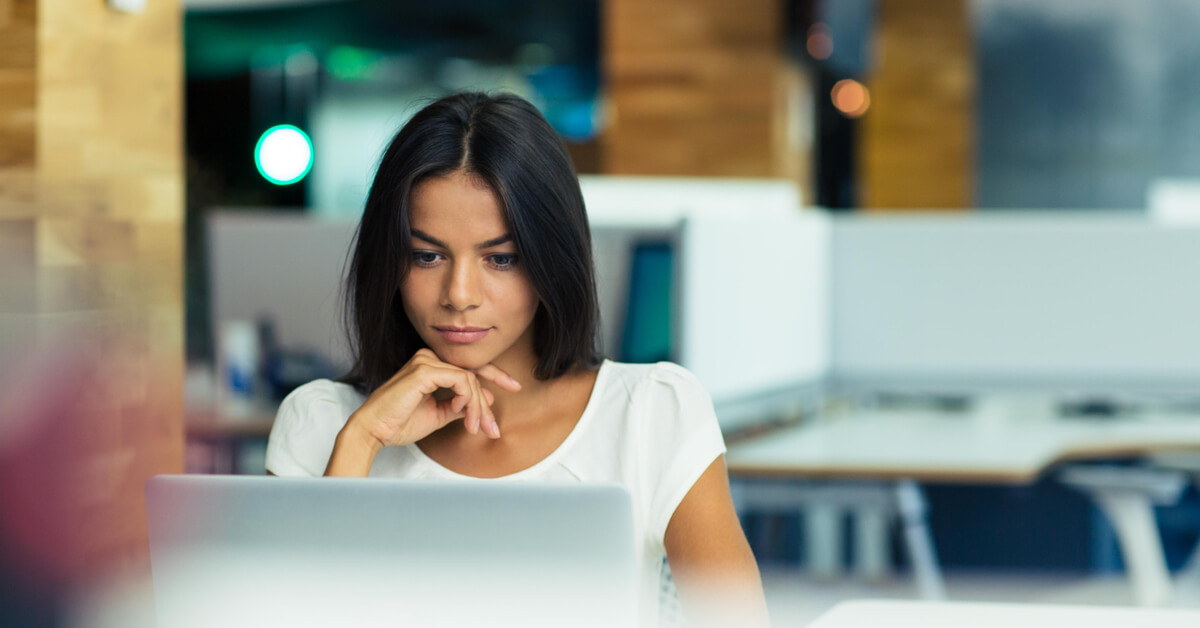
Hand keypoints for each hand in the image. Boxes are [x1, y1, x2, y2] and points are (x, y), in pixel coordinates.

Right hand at [347, 349, 521, 448]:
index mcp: (430, 365)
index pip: (468, 367)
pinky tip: (466, 418)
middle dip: (487, 403)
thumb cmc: (399, 423)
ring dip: (478, 407)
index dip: (495, 376)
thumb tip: (483, 401)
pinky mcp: (425, 370)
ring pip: (470, 380)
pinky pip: (462, 381)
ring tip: (476, 428)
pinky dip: (469, 401)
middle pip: (473, 374)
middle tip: (495, 427)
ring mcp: (427, 361)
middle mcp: (429, 357)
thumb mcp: (438, 414)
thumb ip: (459, 406)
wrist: (374, 431)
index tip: (514, 387)